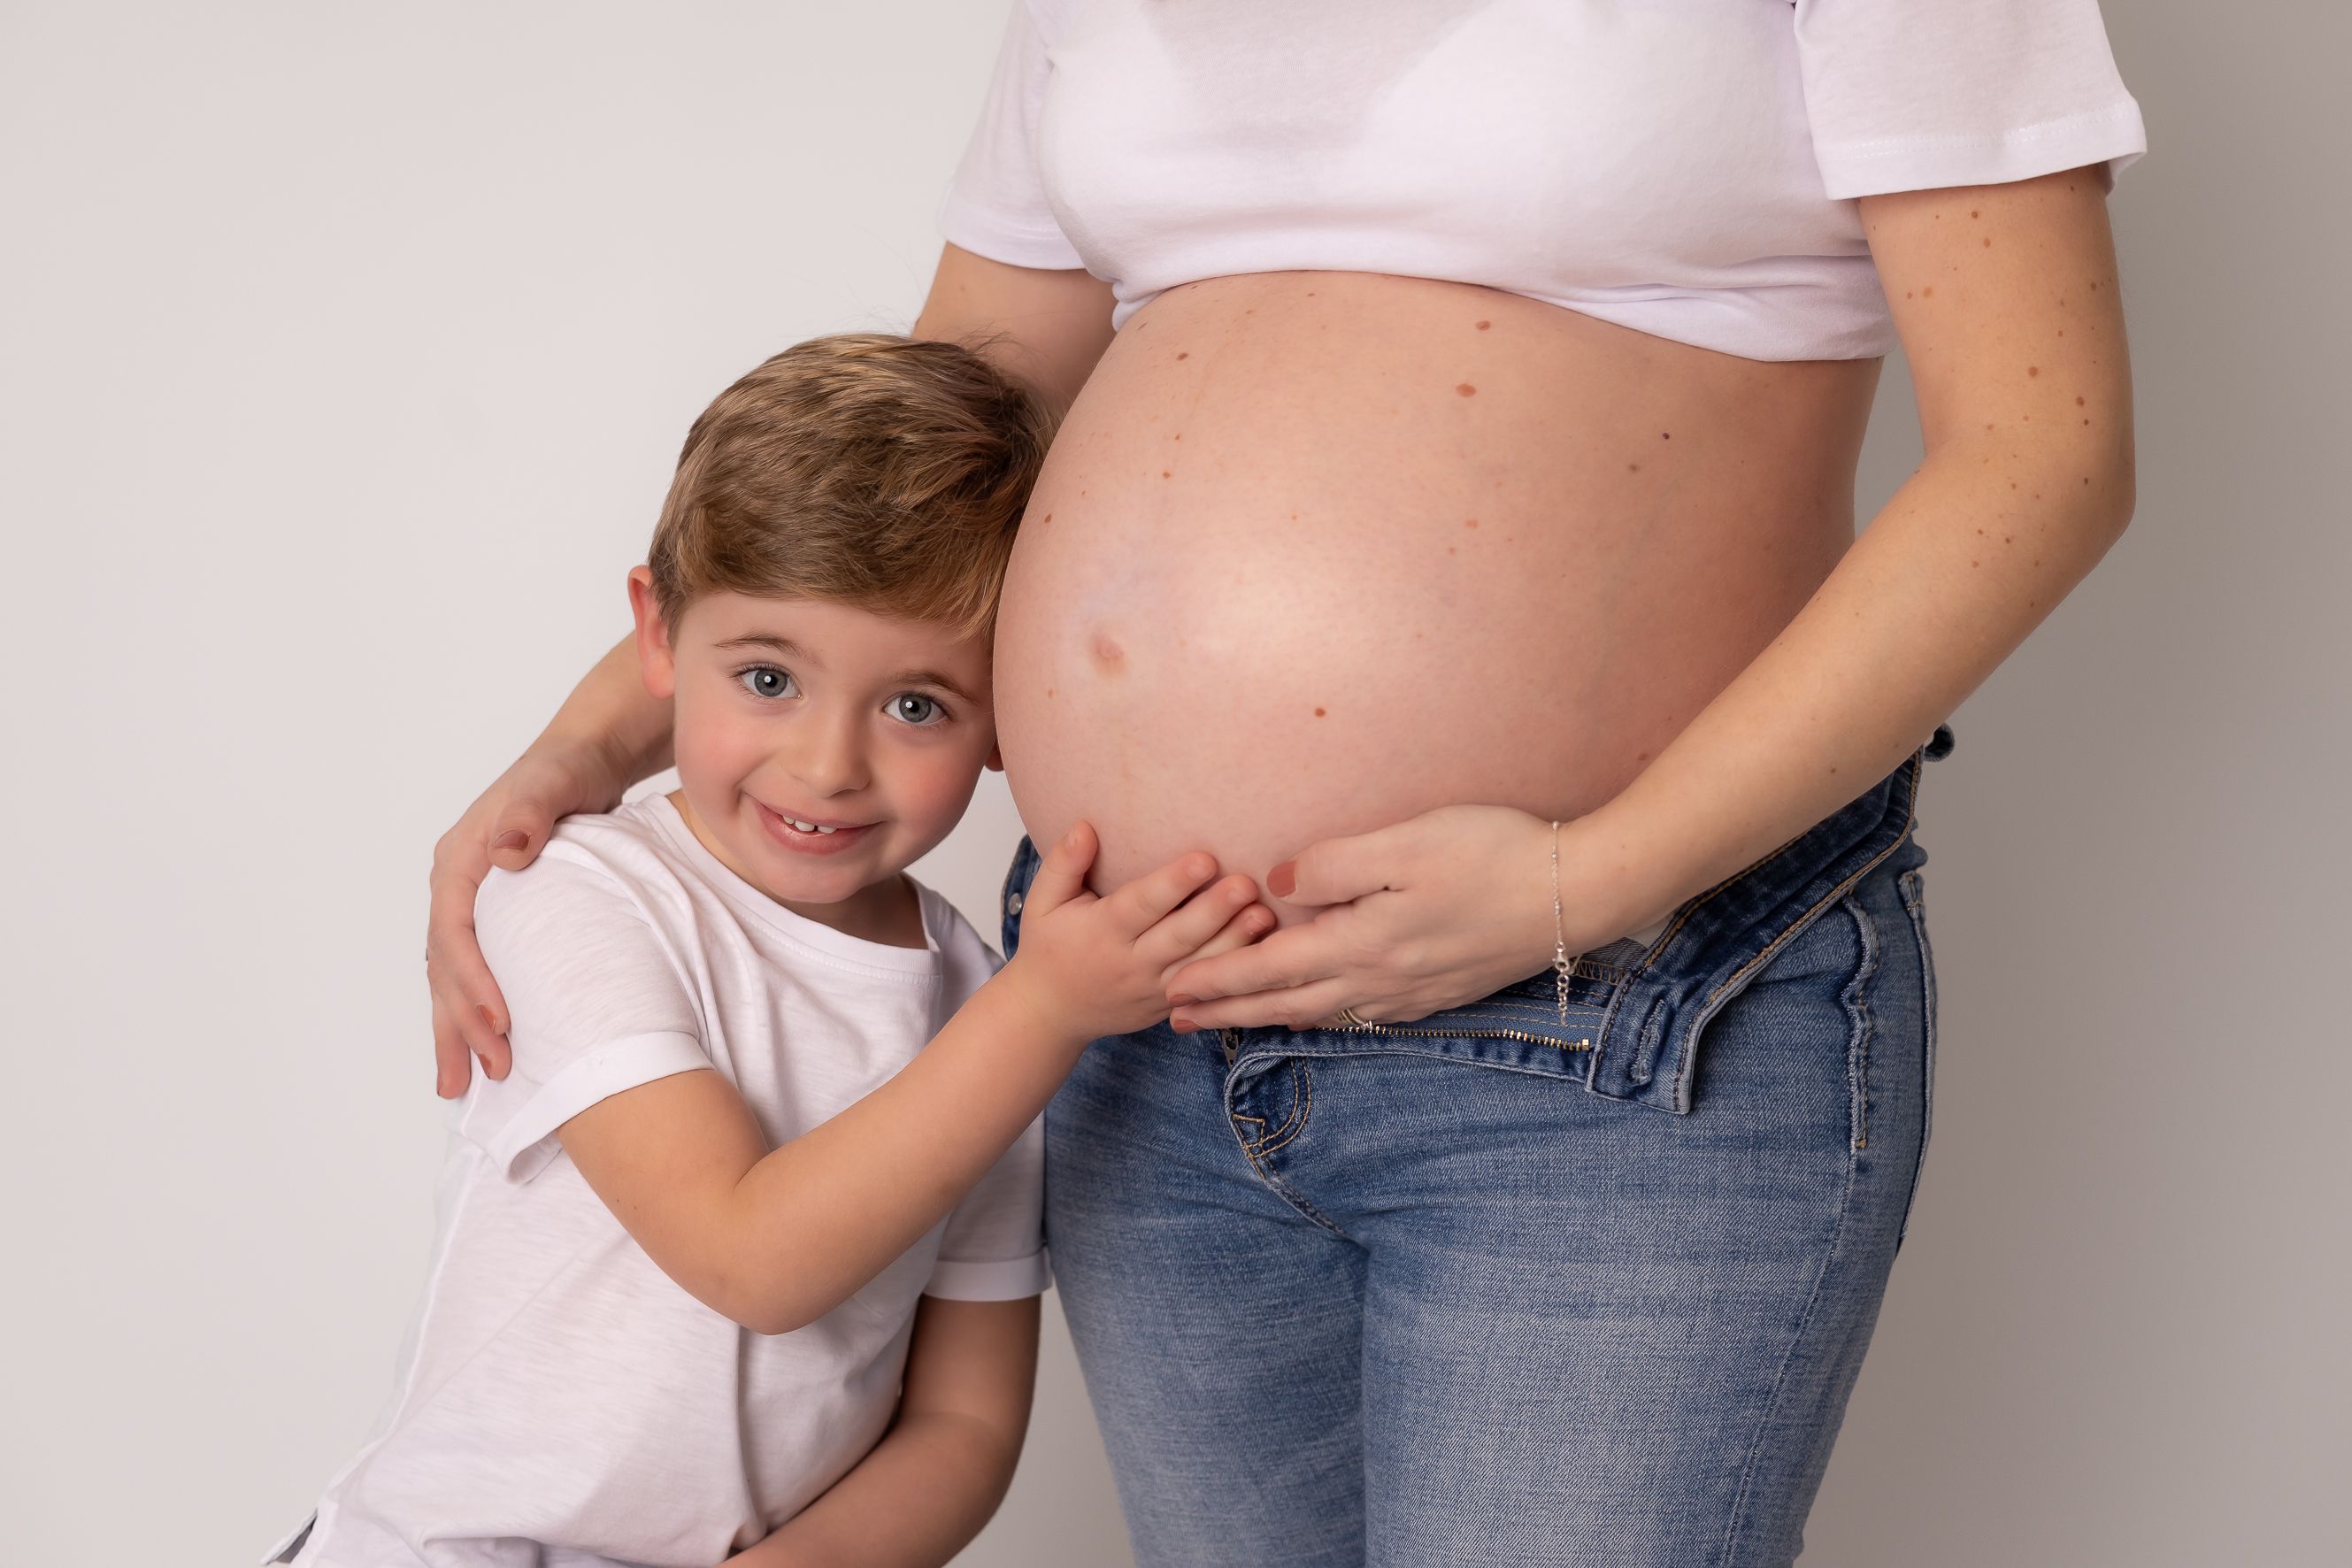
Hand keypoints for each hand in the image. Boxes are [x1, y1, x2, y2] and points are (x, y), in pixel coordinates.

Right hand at [428, 736, 626, 1096]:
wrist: (584, 758)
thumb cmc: (570, 769)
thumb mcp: (554, 783)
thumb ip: (531, 812)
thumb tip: (507, 849)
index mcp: (459, 859)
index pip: (455, 932)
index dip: (474, 981)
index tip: (501, 1023)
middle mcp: (456, 884)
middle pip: (447, 966)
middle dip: (462, 1023)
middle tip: (491, 1073)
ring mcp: (472, 904)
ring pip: (453, 979)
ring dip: (457, 1031)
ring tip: (462, 1087)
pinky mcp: (496, 918)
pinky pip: (477, 973)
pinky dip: (474, 1014)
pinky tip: (485, 1051)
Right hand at [999, 822, 1274, 1043]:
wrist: (1050, 1014)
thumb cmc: (1049, 948)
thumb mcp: (1043, 903)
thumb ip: (1063, 864)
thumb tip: (1085, 826)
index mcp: (1102, 931)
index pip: (1141, 905)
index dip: (1173, 884)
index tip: (1204, 859)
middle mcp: (1131, 962)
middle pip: (1179, 936)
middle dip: (1215, 911)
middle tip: (1247, 884)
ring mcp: (1154, 988)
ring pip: (1200, 966)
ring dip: (1235, 941)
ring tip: (1265, 913)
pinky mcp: (1171, 1004)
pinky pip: (1207, 988)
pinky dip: (1233, 970)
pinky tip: (1262, 949)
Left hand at [1164, 805, 1655, 1032]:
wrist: (1579, 893)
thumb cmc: (1492, 852)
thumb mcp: (1405, 842)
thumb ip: (1334, 866)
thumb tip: (1276, 887)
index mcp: (1364, 944)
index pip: (1271, 970)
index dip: (1217, 979)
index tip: (1171, 989)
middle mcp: (1382, 982)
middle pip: (1288, 1004)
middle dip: (1228, 1010)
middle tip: (1175, 1019)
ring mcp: (1413, 994)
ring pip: (1324, 1014)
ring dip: (1271, 1016)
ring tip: (1233, 1019)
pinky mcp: (1440, 992)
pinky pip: (1362, 1014)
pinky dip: (1322, 1016)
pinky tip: (1318, 1011)